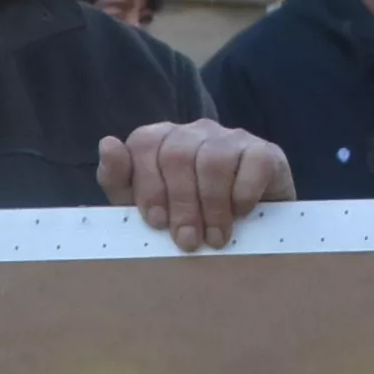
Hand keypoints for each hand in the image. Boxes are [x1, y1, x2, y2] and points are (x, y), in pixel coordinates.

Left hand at [100, 121, 290, 251]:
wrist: (248, 233)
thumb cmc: (190, 220)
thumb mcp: (147, 210)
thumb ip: (120, 182)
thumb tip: (107, 144)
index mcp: (161, 140)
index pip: (144, 143)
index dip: (148, 185)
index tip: (157, 223)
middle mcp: (194, 132)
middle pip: (177, 154)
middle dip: (180, 204)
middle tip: (188, 241)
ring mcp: (231, 138)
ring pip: (214, 159)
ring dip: (213, 205)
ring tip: (216, 238)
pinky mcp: (265, 151)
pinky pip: (253, 164)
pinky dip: (244, 195)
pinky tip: (242, 215)